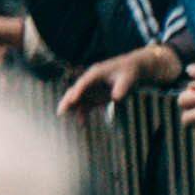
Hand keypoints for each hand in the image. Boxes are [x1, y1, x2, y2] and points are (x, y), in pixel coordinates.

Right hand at [56, 46, 175, 121]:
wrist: (133, 70)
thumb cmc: (130, 72)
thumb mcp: (128, 79)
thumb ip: (122, 88)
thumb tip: (116, 98)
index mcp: (96, 72)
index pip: (84, 82)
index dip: (78, 91)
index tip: (73, 99)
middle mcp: (91, 80)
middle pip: (76, 90)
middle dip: (68, 100)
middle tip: (61, 112)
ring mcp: (92, 88)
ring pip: (78, 99)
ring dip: (72, 108)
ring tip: (65, 118)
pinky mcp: (96, 96)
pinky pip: (86, 105)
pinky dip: (83, 113)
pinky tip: (82, 123)